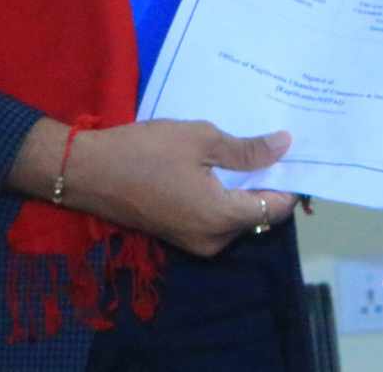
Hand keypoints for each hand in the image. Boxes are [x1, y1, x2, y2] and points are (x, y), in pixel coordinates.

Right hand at [40, 119, 298, 257]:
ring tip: (246, 149)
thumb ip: (246, 149)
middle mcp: (212, 240)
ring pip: (236, 217)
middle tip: (271, 144)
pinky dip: (223, 195)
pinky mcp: (178, 235)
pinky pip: (215, 218)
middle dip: (267, 183)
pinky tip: (219, 166)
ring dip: (243, 188)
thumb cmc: (145, 151)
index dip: (289, 182)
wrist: (86, 172)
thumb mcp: (201, 140)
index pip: (275, 209)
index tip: (295, 154)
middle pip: (257, 215)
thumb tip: (284, 146)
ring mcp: (193, 242)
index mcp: (222, 218)